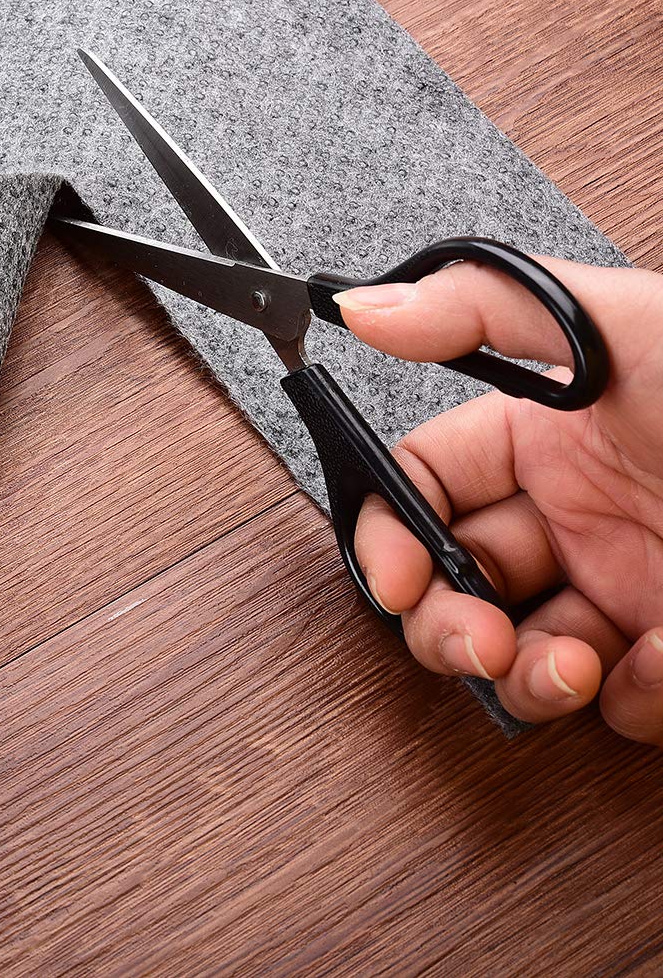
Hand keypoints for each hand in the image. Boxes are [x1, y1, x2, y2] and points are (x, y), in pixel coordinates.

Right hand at [336, 257, 662, 738]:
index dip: (389, 531)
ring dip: (521, 672)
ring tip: (558, 663)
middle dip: (445, 620)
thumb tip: (369, 304)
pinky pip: (618, 697)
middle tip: (474, 636)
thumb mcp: (628, 329)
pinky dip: (628, 695)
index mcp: (546, 435)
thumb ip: (483, 307)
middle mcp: (576, 515)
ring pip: (518, 652)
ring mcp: (625, 588)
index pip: (426, 482)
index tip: (393, 575)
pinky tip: (662, 659)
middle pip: (456, 579)